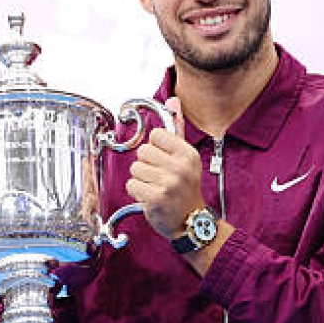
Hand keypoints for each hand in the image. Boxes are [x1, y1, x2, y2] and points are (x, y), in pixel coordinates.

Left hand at [125, 97, 206, 239]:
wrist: (191, 222)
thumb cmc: (186, 188)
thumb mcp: (186, 158)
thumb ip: (177, 129)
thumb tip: (172, 101)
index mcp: (187, 154)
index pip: (156, 135)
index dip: (156, 148)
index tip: (164, 161)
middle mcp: (179, 167)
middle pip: (142, 152)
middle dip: (146, 165)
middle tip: (159, 177)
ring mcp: (168, 183)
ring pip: (135, 169)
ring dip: (141, 180)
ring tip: (155, 187)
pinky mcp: (155, 198)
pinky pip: (132, 185)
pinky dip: (138, 192)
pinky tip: (150, 197)